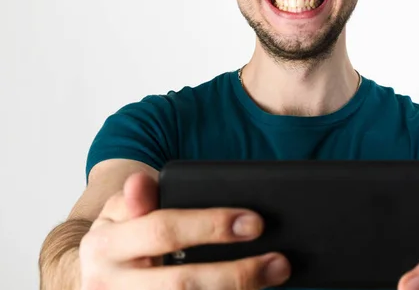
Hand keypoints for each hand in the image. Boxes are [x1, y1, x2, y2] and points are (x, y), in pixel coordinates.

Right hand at [79, 172, 290, 289]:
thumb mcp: (122, 209)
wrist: (97, 275)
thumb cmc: (122, 235)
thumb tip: (140, 182)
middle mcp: (108, 284)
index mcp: (103, 244)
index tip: (255, 223)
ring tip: (273, 277)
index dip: (211, 226)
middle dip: (236, 273)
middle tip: (278, 261)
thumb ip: (139, 197)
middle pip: (182, 284)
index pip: (164, 232)